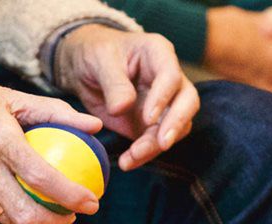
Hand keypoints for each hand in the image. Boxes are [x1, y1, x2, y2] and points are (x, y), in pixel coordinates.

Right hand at [0, 48, 103, 222]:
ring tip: (48, 209)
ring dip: (31, 219)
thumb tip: (93, 125)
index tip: (91, 201)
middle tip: (72, 216)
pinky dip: (5, 209)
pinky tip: (17, 199)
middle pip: (24, 214)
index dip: (70, 196)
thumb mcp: (10, 95)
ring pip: (5, 218)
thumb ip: (54, 112)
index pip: (41, 177)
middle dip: (54, 223)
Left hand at [54, 24, 198, 170]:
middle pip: (187, 102)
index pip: (171, 76)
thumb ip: (113, 83)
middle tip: (162, 143)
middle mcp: (169, 78)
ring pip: (176, 126)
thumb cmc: (95, 53)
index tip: (148, 117)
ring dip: (157, 145)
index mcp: (158, 53)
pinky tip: (128, 162)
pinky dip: (145, 154)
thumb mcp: (99, 60)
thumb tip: (122, 108)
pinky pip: (156, 141)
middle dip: (176, 124)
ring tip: (133, 157)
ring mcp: (164, 102)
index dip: (163, 97)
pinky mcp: (153, 123)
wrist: (84, 67)